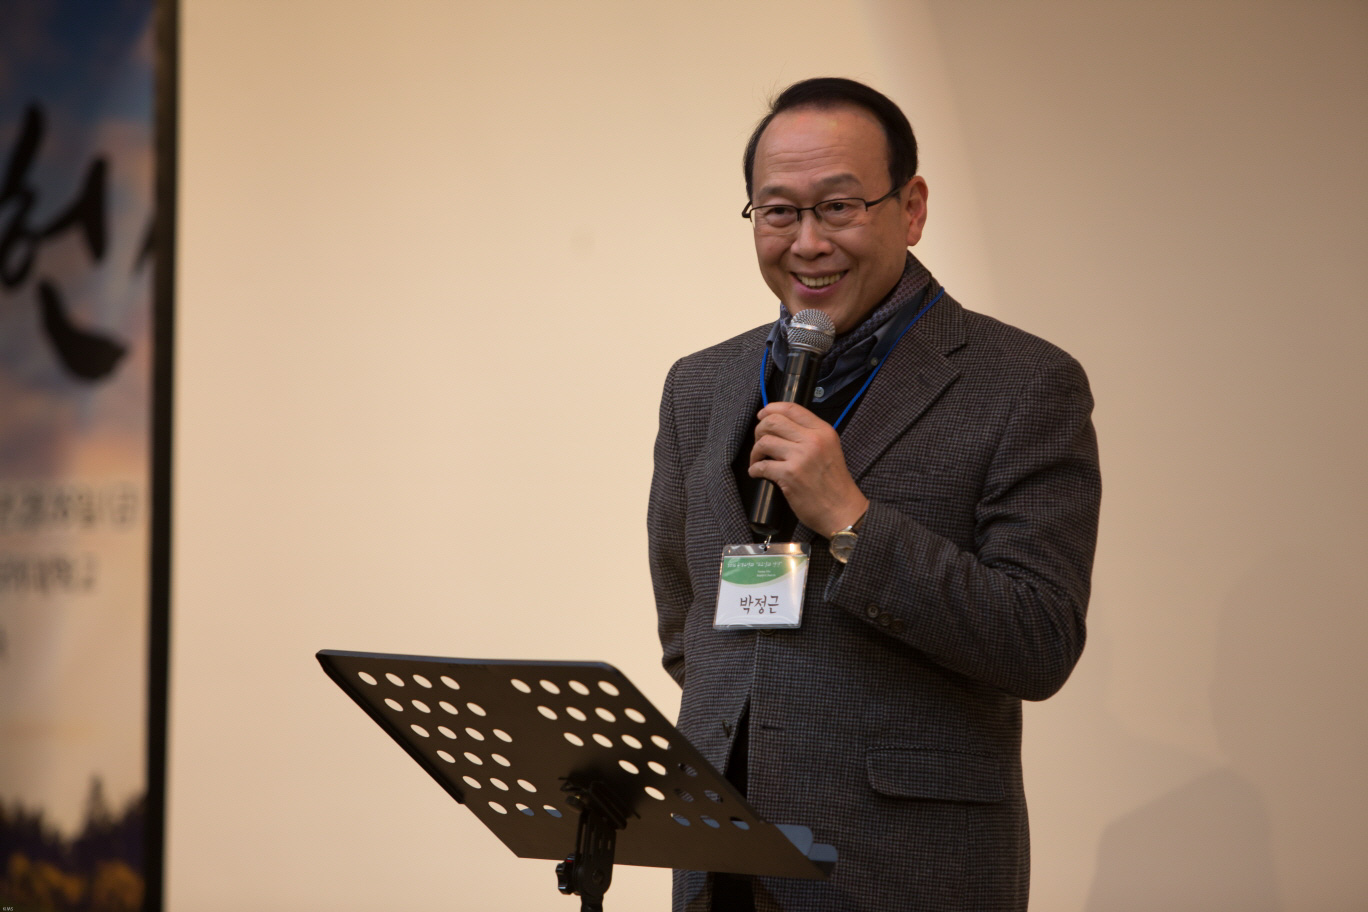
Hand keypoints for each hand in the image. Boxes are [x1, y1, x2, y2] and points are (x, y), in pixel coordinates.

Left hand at [748, 401, 868, 537]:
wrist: (843, 511)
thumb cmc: (834, 484)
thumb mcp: (829, 449)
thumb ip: (809, 435)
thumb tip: (780, 426)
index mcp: (823, 431)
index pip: (792, 408)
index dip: (771, 409)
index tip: (762, 415)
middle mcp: (813, 440)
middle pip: (773, 421)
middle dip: (760, 430)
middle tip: (760, 442)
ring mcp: (800, 457)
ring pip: (764, 441)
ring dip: (755, 452)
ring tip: (758, 460)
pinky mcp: (789, 475)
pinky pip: (761, 465)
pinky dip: (754, 469)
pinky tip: (757, 473)